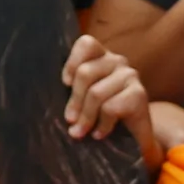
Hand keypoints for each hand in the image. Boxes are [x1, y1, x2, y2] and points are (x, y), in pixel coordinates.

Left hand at [62, 35, 165, 170]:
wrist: (135, 140)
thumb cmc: (102, 117)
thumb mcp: (84, 100)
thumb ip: (72, 90)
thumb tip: (44, 99)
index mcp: (101, 57)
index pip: (86, 43)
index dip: (72, 62)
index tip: (65, 84)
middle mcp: (117, 61)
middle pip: (85, 73)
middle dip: (74, 101)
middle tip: (70, 121)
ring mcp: (130, 76)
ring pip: (96, 93)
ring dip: (86, 118)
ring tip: (81, 132)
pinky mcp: (139, 94)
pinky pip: (111, 108)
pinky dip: (102, 125)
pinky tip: (99, 134)